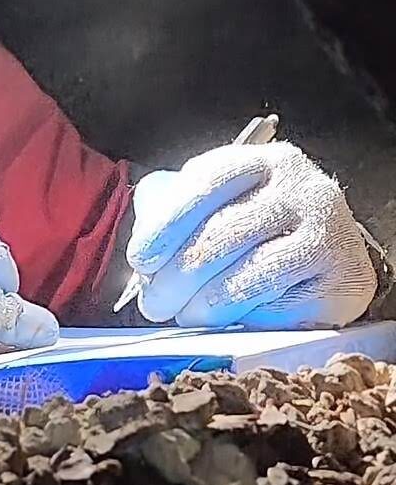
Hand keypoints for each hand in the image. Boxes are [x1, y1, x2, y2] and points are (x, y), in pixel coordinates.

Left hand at [127, 142, 376, 327]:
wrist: (333, 253)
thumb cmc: (260, 228)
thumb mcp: (222, 204)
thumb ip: (180, 214)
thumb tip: (143, 259)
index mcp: (264, 162)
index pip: (208, 183)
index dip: (167, 224)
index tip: (140, 259)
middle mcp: (302, 191)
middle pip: (223, 235)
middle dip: (176, 277)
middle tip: (153, 305)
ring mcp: (328, 235)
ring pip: (247, 277)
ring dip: (203, 306)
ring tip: (185, 317)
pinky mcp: (343, 281)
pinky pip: (278, 309)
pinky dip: (243, 320)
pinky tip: (227, 322)